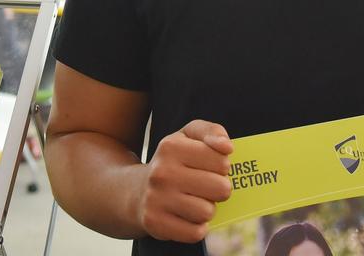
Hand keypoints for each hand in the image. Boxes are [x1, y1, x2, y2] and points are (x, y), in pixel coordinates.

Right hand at [135, 120, 232, 242]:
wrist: (136, 191)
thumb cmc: (172, 161)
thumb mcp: (188, 136)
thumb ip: (212, 131)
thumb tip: (227, 147)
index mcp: (171, 147)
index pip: (222, 161)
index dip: (222, 166)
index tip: (211, 167)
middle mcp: (162, 172)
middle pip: (221, 188)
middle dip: (219, 189)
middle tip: (207, 186)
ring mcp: (156, 199)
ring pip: (208, 212)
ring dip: (207, 209)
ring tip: (195, 201)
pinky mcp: (155, 223)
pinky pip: (195, 233)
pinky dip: (197, 228)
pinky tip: (188, 217)